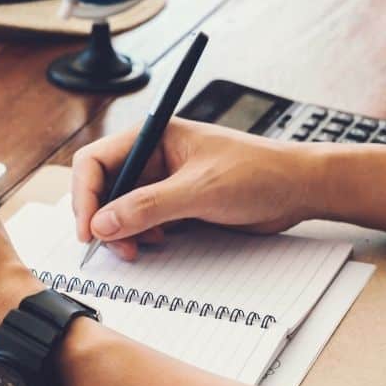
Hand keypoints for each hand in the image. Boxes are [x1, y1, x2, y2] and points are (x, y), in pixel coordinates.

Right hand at [71, 118, 323, 259]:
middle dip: (103, 219)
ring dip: (122, 232)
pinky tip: (159, 242)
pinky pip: (141, 221)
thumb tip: (102, 224)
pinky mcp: (175, 203)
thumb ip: (147, 207)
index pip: (95, 162)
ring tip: (139, 248)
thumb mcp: (199, 190)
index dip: (86, 196)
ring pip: (119, 209)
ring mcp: (162, 181)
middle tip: (115, 247)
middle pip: (102, 188)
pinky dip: (141, 236)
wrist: (299, 189)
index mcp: (151, 137)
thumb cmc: (259, 172)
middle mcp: (151, 157)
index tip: (89, 229)